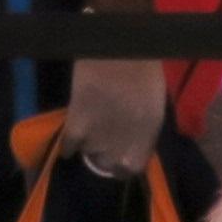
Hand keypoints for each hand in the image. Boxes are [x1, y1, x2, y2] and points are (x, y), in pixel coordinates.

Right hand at [61, 56, 168, 178]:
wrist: (119, 52)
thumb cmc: (143, 72)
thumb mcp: (154, 107)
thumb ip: (144, 131)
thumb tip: (132, 145)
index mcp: (145, 138)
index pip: (131, 169)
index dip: (124, 166)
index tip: (120, 158)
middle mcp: (122, 144)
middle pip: (107, 164)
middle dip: (105, 156)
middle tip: (103, 140)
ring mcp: (98, 137)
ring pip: (88, 152)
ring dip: (88, 144)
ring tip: (89, 129)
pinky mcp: (77, 125)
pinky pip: (68, 145)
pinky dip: (67, 146)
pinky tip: (68, 145)